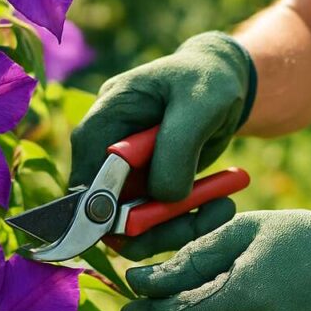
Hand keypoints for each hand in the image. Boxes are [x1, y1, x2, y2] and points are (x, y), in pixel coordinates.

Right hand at [70, 32, 255, 258]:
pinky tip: (221, 204)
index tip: (142, 225)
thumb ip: (177, 148)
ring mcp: (125, 174)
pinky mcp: (147, 188)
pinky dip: (188, 223)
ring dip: (176, 229)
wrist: (224, 82)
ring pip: (133, 228)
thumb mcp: (199, 104)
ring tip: (222, 208)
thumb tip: (165, 196)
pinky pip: (157, 224)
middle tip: (199, 221)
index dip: (104, 212)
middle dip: (151, 229)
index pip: (86, 179)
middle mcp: (105, 154)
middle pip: (106, 214)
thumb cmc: (206, 81)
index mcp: (104, 121)